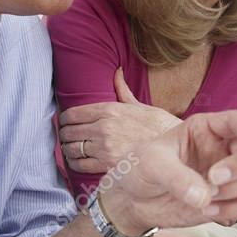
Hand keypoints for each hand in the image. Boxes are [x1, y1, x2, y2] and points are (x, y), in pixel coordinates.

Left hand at [59, 68, 180, 173]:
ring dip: (68, 150)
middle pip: (68, 132)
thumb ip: (123, 90)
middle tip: (67, 138)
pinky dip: (75, 163)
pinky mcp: (107, 164)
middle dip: (65, 135)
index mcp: (109, 109)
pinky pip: (79, 164)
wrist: (173, 149)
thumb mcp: (140, 105)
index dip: (64, 120)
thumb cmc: (159, 127)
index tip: (65, 123)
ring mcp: (104, 147)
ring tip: (71, 150)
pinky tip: (78, 161)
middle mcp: (103, 127)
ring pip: (71, 149)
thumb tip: (117, 72)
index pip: (72, 114)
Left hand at [103, 110, 236, 234]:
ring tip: (205, 198)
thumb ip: (175, 177)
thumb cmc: (140, 169)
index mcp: (208, 128)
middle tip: (213, 181)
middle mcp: (224, 148)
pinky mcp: (229, 198)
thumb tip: (204, 197)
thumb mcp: (150, 164)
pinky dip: (233, 210)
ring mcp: (229, 174)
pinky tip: (206, 210)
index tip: (222, 168)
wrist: (133, 200)